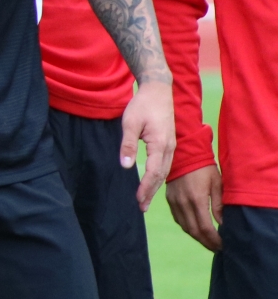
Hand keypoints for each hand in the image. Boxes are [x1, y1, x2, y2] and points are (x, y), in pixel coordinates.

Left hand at [120, 78, 175, 209]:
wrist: (158, 91)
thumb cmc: (142, 105)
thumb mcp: (130, 123)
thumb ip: (127, 144)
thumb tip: (126, 165)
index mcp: (161, 144)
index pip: (154, 172)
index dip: (146, 187)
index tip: (138, 200)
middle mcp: (169, 148)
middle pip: (161, 176)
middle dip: (151, 192)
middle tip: (142, 207)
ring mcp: (171, 147)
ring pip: (164, 172)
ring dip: (155, 187)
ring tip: (145, 200)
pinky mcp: (169, 144)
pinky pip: (165, 165)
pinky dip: (159, 177)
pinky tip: (152, 184)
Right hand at [166, 165, 223, 251]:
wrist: (184, 154)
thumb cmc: (205, 168)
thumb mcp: (217, 184)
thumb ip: (219, 205)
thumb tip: (221, 224)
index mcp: (196, 200)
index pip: (204, 227)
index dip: (213, 240)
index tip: (222, 246)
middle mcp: (183, 203)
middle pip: (193, 231)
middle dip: (206, 242)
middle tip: (216, 248)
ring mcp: (174, 202)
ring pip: (184, 226)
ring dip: (196, 237)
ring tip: (207, 242)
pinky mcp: (169, 200)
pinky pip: (178, 219)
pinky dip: (187, 227)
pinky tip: (195, 230)